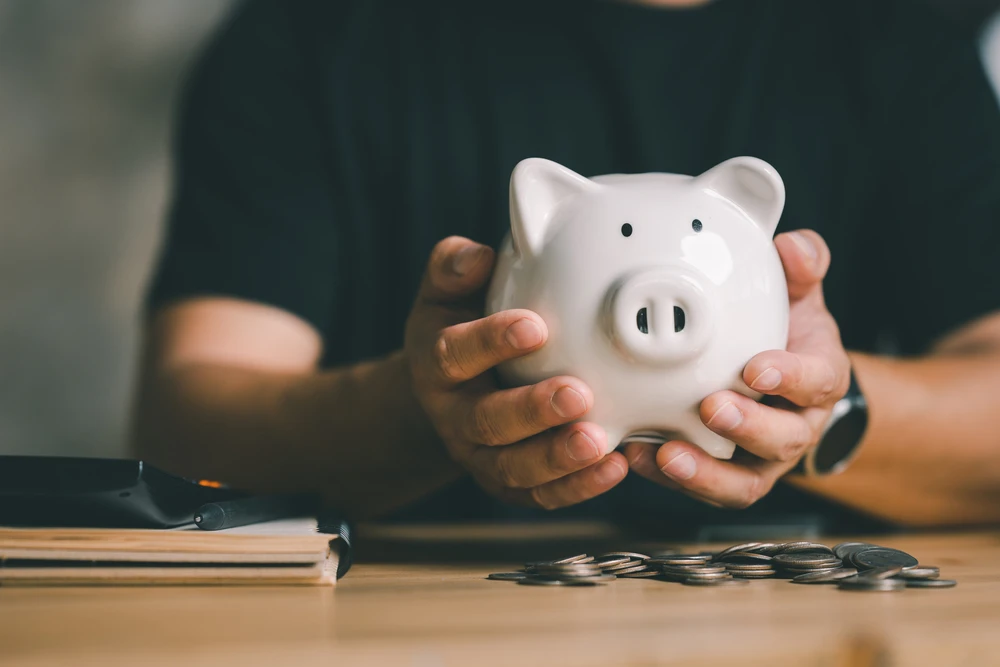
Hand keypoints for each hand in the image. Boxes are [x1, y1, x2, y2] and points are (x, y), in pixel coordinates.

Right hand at [404, 236, 627, 507]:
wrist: (449, 392)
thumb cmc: (460, 328)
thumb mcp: (446, 294)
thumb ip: (455, 267)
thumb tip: (479, 256)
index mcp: (435, 364)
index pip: (454, 353)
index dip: (490, 342)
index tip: (535, 327)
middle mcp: (453, 416)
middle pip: (486, 421)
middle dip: (532, 411)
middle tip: (577, 394)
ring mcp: (481, 456)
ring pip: (513, 468)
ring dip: (556, 458)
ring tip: (599, 441)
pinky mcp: (510, 484)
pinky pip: (541, 495)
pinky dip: (578, 487)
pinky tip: (615, 467)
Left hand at [625, 230, 849, 507]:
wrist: (784, 385)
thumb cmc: (785, 336)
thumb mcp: (799, 297)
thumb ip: (800, 268)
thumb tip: (794, 246)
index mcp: (817, 379)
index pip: (816, 381)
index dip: (791, 377)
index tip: (757, 367)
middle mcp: (795, 426)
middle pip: (783, 438)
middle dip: (748, 427)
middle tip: (711, 407)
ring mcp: (762, 458)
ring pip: (745, 481)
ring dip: (706, 471)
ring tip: (666, 452)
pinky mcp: (729, 477)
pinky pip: (707, 488)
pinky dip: (673, 478)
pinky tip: (639, 456)